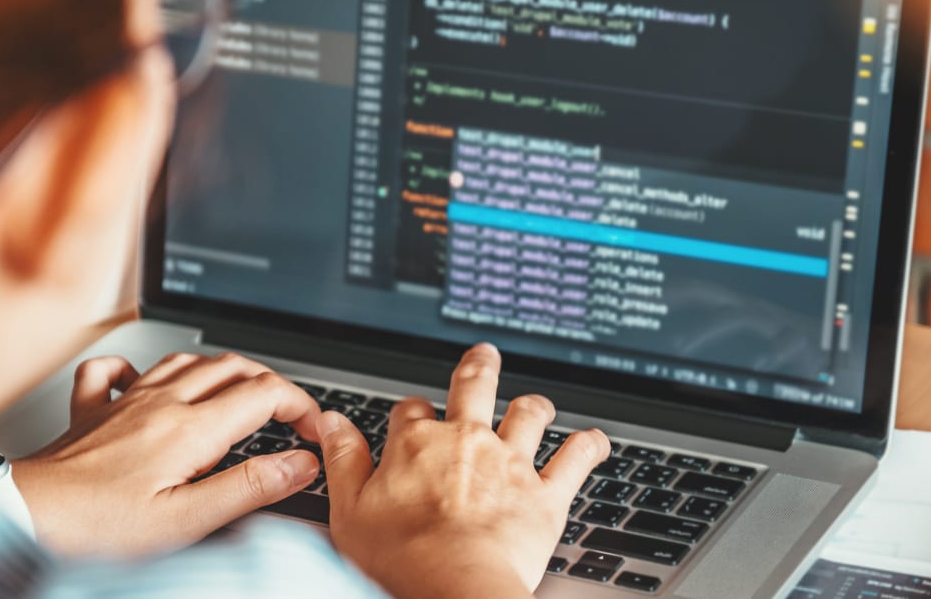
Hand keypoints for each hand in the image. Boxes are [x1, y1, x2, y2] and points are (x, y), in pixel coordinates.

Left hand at [11, 352, 321, 557]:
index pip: (264, 393)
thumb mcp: (186, 520)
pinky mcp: (92, 412)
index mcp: (189, 428)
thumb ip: (248, 487)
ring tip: (241, 394)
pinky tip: (148, 384)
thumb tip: (299, 463)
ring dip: (224, 371)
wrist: (23, 520)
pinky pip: (117, 370)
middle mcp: (161, 403)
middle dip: (272, 383)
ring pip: (188, 360)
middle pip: (234, 366)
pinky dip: (142, 369)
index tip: (313, 431)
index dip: (301, 406)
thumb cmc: (96, 529)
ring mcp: (125, 402)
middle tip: (289, 414)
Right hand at [318, 344, 610, 598]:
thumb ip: (344, 460)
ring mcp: (510, 464)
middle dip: (478, 368)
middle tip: (484, 355)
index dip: (412, 414)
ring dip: (535, 405)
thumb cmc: (400, 559)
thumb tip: (333, 422)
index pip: (412, 411)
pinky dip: (589, 446)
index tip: (413, 422)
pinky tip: (597, 440)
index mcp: (417, 444)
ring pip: (529, 414)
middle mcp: (467, 441)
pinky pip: (575, 459)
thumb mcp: (350, 510)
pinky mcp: (546, 494)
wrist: (454, 587)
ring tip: (538, 403)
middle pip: (474, 388)